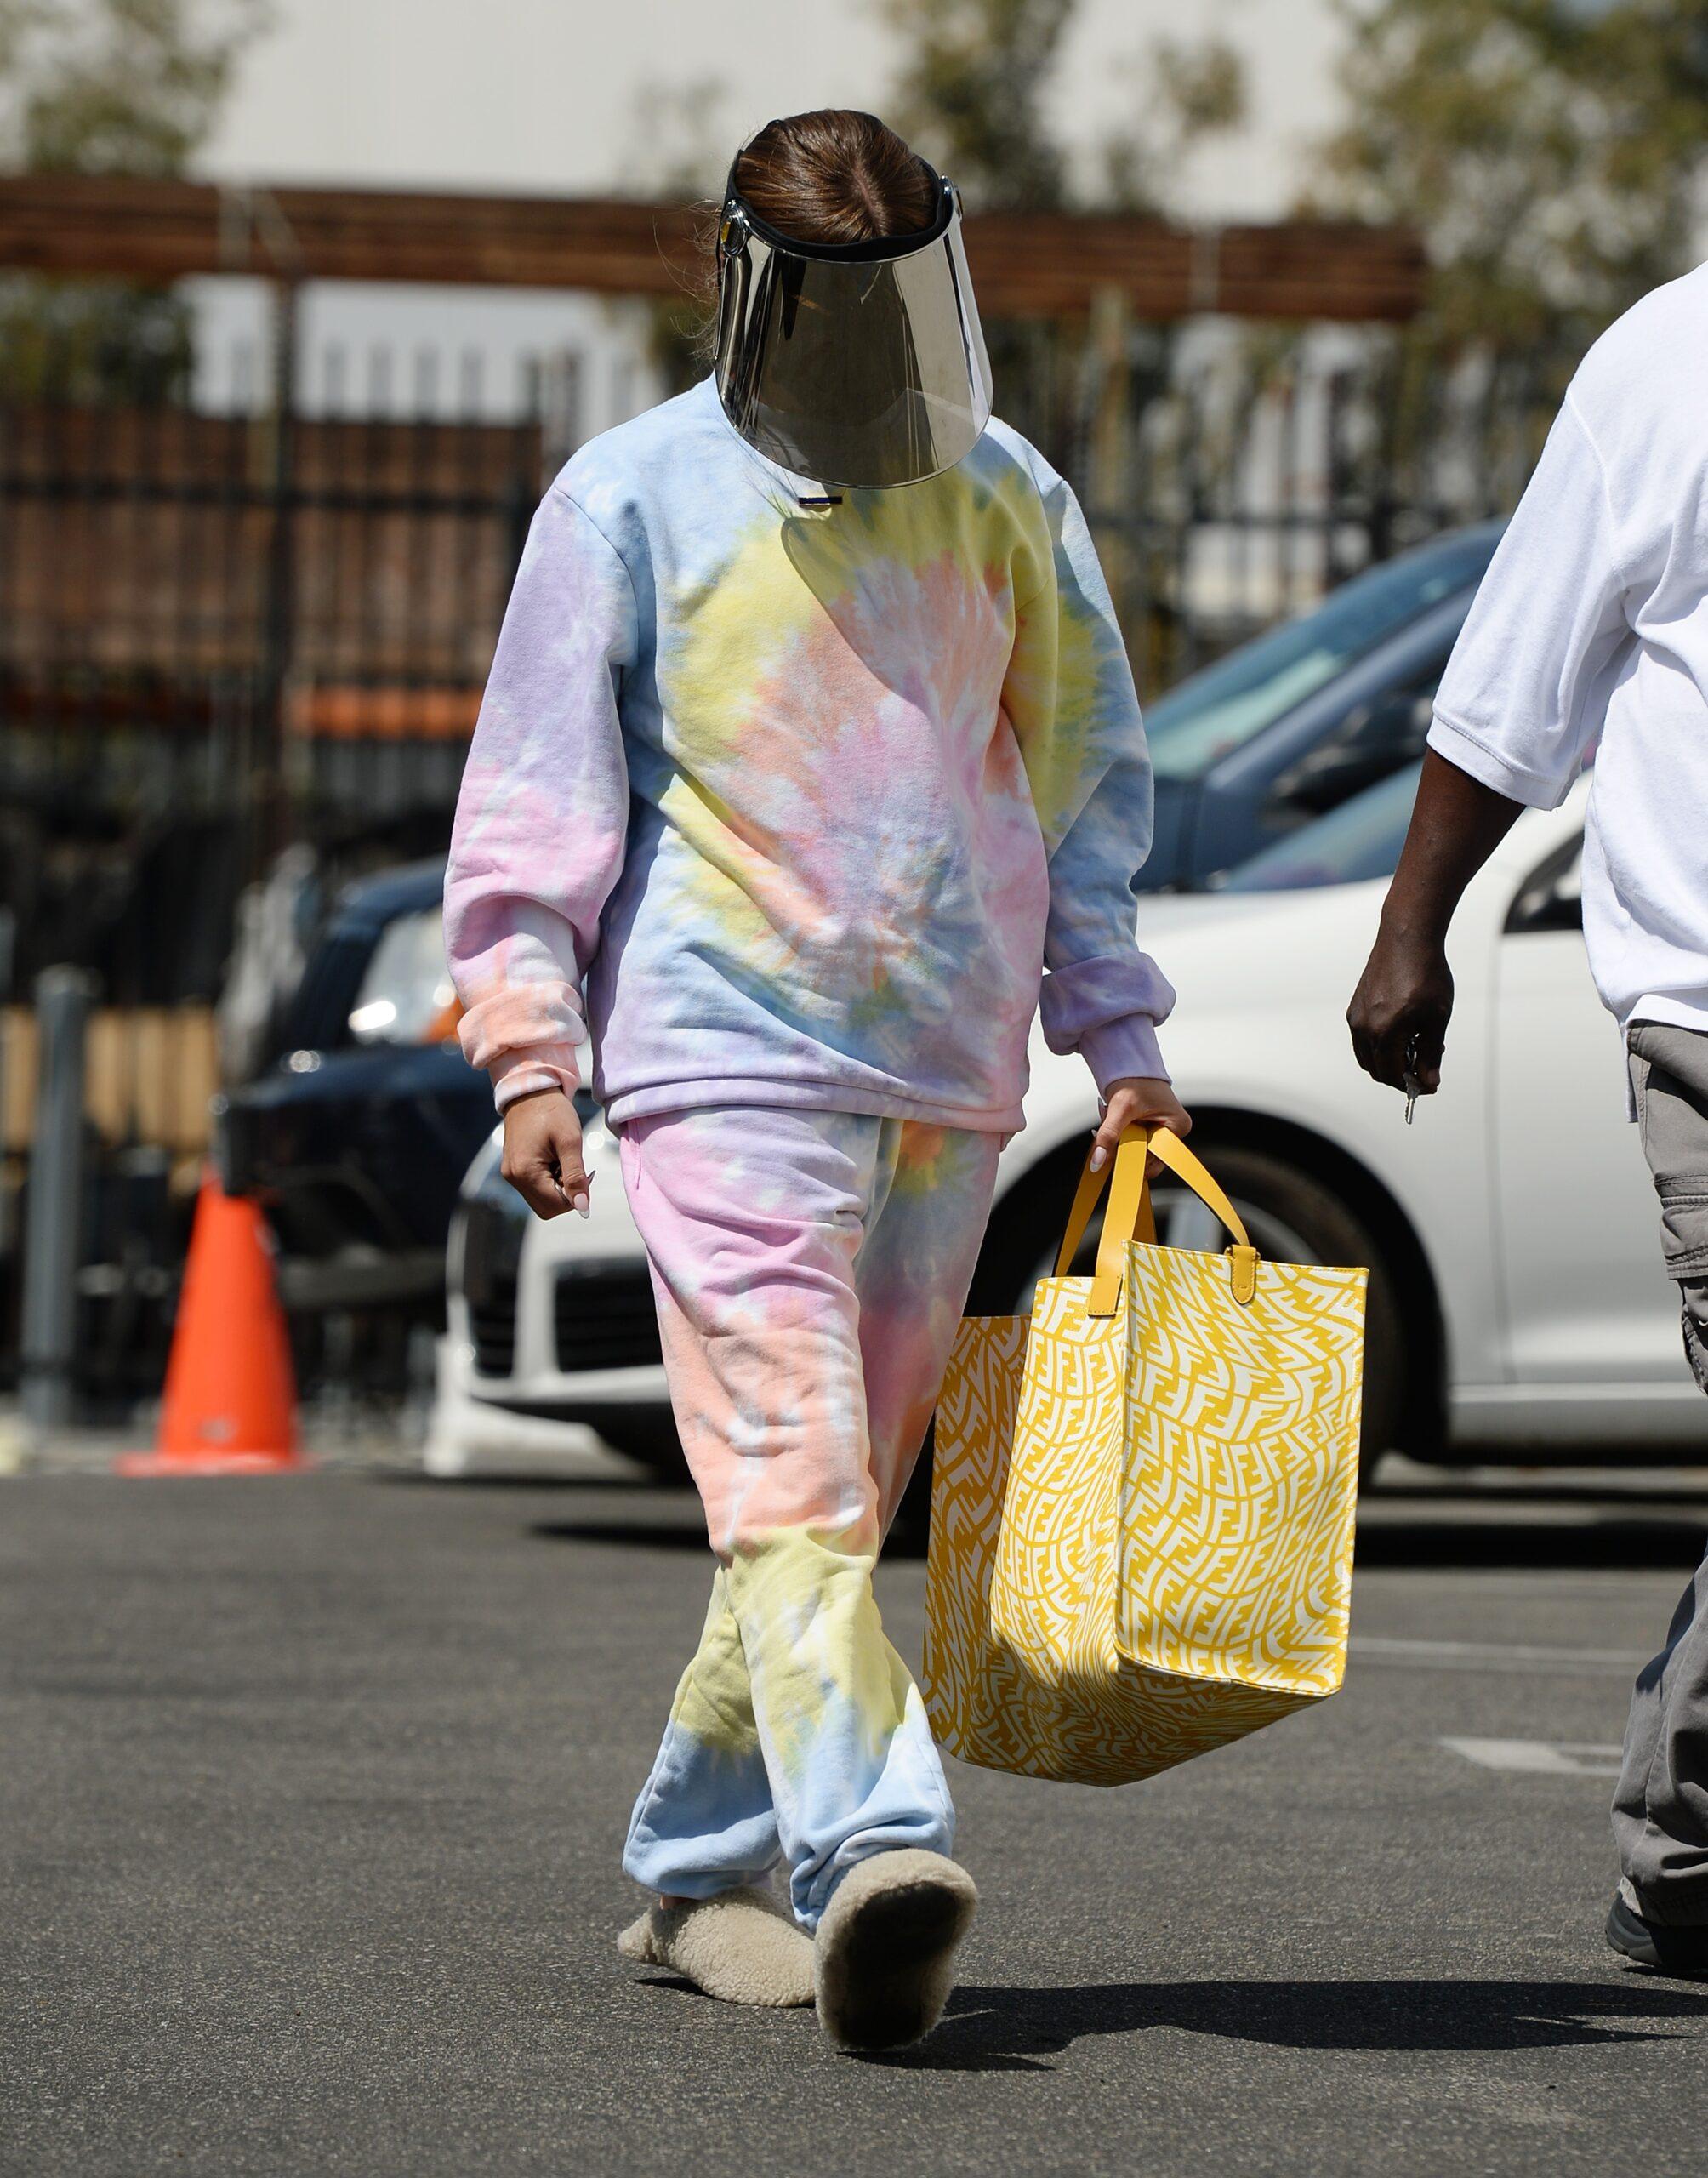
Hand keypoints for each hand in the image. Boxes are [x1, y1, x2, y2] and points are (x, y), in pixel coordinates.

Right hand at [501, 1088, 589, 1218]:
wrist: (531, 1091)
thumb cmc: (551, 1111)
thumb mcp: (570, 1141)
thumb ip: (576, 1176)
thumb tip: (583, 1207)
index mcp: (525, 1172)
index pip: (556, 1206)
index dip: (576, 1196)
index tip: (585, 1173)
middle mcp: (513, 1178)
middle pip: (548, 1208)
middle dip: (566, 1194)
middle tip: (573, 1166)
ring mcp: (511, 1174)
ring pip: (542, 1200)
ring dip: (558, 1187)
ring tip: (562, 1160)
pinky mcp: (513, 1169)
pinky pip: (535, 1188)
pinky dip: (549, 1181)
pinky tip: (553, 1159)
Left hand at [1091, 1077, 1191, 1175]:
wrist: (1130, 1064)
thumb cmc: (1134, 1080)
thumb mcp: (1121, 1108)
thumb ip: (1109, 1136)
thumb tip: (1098, 1162)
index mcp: (1177, 1127)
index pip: (1154, 1158)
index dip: (1132, 1160)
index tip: (1112, 1158)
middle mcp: (1173, 1131)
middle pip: (1143, 1156)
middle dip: (1122, 1146)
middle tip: (1108, 1128)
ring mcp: (1160, 1131)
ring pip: (1134, 1149)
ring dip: (1117, 1139)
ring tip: (1111, 1115)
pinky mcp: (1148, 1129)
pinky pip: (1130, 1141)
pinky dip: (1118, 1134)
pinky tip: (1113, 1117)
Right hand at [1347, 929, 1452, 1093]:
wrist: (1406, 939)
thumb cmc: (1425, 974)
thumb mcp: (1437, 1018)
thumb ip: (1430, 1052)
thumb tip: (1429, 1080)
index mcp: (1384, 1033)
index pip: (1393, 1075)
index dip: (1413, 1085)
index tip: (1431, 1084)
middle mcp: (1363, 1028)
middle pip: (1377, 1070)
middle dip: (1400, 1076)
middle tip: (1424, 1070)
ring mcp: (1356, 1017)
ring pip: (1367, 1056)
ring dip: (1388, 1062)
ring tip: (1414, 1050)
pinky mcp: (1355, 1007)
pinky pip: (1362, 1038)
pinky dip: (1379, 1046)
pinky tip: (1401, 1033)